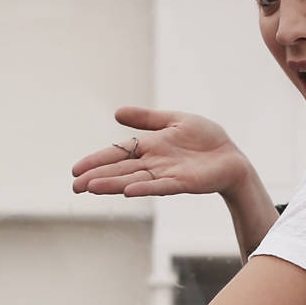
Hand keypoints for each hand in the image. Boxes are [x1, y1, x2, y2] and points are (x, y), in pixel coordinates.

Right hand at [71, 107, 251, 200]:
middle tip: (75, 186)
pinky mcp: (182, 182)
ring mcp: (166, 174)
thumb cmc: (205, 139)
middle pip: (120, 170)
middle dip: (97, 177)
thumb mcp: (174, 120)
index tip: (76, 170)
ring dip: (113, 184)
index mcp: (149, 146)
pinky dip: (144, 188)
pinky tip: (127, 191)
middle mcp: (153, 162)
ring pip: (133, 179)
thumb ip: (147, 118)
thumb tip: (116, 113)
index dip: (96, 161)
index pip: (117, 153)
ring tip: (92, 188)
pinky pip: (160, 186)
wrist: (231, 156)